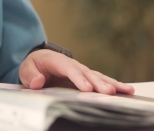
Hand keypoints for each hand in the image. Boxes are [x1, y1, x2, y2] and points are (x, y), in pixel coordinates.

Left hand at [19, 49, 134, 94]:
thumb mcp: (26, 69)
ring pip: (98, 77)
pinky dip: (114, 84)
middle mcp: (73, 64)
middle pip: (87, 73)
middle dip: (99, 83)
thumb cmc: (34, 66)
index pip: (69, 69)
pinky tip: (127, 90)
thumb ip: (30, 75)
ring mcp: (82, 70)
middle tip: (109, 92)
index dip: (78, 79)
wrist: (40, 61)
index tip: (87, 88)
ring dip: (112, 83)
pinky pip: (101, 80)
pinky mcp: (87, 77)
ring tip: (126, 90)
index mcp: (57, 61)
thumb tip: (37, 81)